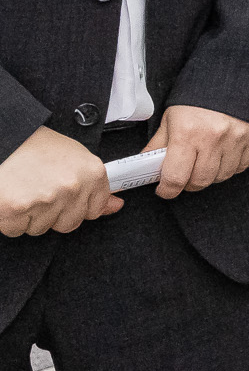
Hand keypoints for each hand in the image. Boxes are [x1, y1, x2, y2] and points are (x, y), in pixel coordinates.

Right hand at [0, 127, 118, 236]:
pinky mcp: (18, 210)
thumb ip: (93, 184)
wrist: (5, 141)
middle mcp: (72, 187)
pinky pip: (17, 230)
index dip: (79, 205)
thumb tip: (114, 206)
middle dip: (55, 213)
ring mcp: (46, 200)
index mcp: (92, 172)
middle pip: (69, 223)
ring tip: (26, 190)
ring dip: (32, 216)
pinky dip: (11, 219)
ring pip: (42, 228)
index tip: (68, 197)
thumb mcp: (74, 157)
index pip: (96, 208)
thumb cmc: (35, 146)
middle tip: (41, 191)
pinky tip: (12, 197)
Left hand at [144, 105, 248, 200]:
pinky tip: (224, 155)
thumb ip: (158, 145)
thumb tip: (145, 167)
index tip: (165, 189)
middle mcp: (213, 138)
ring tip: (206, 160)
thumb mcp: (171, 118)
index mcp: (187, 133)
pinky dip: (231, 166)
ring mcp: (237, 139)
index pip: (175, 178)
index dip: (167, 190)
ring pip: (221, 177)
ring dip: (211, 175)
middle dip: (189, 183)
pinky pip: (241, 167)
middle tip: (185, 173)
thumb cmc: (198, 98)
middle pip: (199, 181)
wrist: (233, 77)